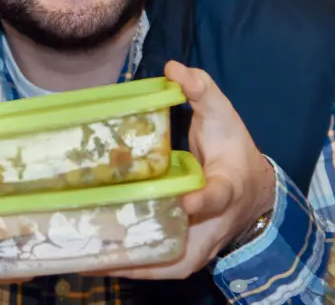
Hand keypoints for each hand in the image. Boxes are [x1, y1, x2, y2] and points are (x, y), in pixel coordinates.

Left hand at [102, 62, 275, 279]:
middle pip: (184, 246)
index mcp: (227, 187)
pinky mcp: (183, 256)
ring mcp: (199, 246)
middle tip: (103, 238)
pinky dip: (125, 265)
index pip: (217, 194)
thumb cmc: (233, 150)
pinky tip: (89, 259)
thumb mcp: (223, 115)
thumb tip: (173, 67)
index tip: (188, 199)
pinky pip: (153, 267)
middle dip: (145, 246)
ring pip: (164, 265)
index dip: (202, 200)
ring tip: (82, 255)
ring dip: (126, 263)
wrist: (252, 191)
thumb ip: (202, 90)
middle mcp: (213, 225)